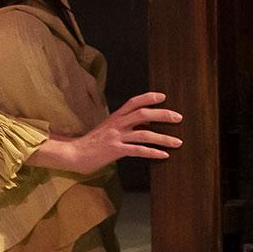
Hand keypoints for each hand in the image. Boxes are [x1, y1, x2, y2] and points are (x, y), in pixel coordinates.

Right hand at [27, 91, 182, 174]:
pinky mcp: (115, 150)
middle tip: (178, 117)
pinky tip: (164, 155)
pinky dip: (153, 152)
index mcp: (115, 117)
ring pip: (144, 133)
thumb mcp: (107, 130)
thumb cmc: (92, 144)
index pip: (133, 102)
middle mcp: (116, 124)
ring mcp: (116, 137)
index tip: (163, 96)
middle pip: (143, 114)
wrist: (73, 154)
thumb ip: (123, 126)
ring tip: (178, 142)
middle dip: (163, 114)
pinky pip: (138, 150)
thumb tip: (145, 125)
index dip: (148, 97)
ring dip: (163, 137)